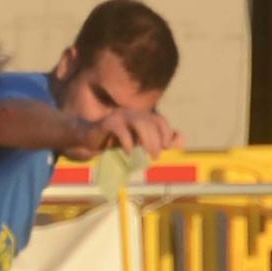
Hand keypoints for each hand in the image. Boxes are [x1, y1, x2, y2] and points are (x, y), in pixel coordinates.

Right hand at [62, 108, 182, 161]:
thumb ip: (161, 140)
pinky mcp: (107, 124)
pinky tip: (130, 154)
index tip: (166, 147)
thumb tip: (183, 139)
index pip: (159, 121)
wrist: (88, 139)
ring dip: (148, 140)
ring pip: (139, 123)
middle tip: (156, 157)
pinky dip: (128, 142)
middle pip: (151, 122)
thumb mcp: (140, 143)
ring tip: (149, 156)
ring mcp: (119, 117)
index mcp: (140, 116)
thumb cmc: (116, 141)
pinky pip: (121, 130)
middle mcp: (132, 114)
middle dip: (157, 140)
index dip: (166, 133)